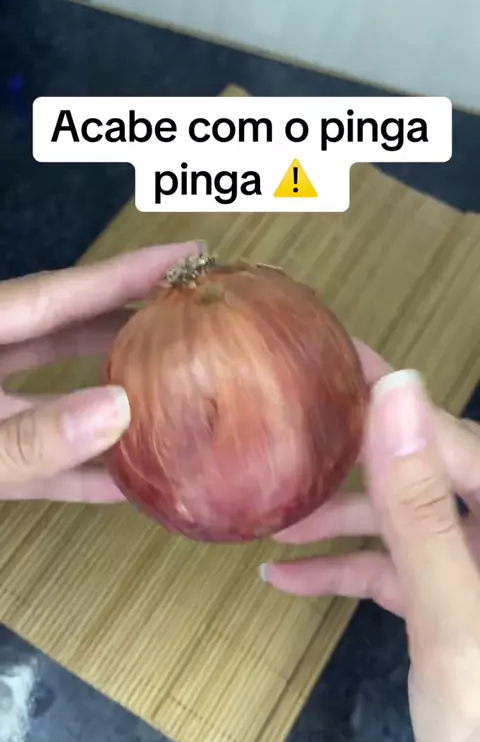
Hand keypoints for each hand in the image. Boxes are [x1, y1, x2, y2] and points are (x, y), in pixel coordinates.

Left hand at [0, 240, 199, 502]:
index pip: (58, 294)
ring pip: (56, 400)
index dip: (125, 274)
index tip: (188, 257)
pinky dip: (79, 472)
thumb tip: (119, 409)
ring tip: (178, 398)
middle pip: (64, 336)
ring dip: (112, 405)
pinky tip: (129, 484)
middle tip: (193, 322)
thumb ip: (30, 437)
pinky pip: (38, 461)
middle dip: (128, 328)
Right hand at [262, 343, 479, 741]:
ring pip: (404, 526)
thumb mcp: (453, 615)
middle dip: (350, 465)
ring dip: (338, 525)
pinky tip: (285, 579)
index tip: (333, 355)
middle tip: (287, 429)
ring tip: (270, 520)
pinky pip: (397, 575)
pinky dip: (346, 574)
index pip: (450, 438)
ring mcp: (476, 575)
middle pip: (421, 477)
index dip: (391, 394)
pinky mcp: (453, 612)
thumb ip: (422, 508)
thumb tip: (396, 395)